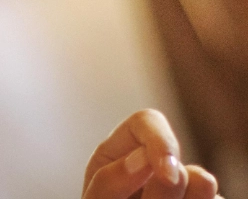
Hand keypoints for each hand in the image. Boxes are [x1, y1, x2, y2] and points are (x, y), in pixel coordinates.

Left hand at [83, 109, 221, 198]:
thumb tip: (143, 159)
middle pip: (177, 159)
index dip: (162, 141)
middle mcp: (152, 166)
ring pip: (203, 186)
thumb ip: (110, 181)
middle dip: (174, 182)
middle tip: (167, 188)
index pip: (147, 122)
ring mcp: (179, 190)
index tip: (167, 170)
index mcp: (120, 152)